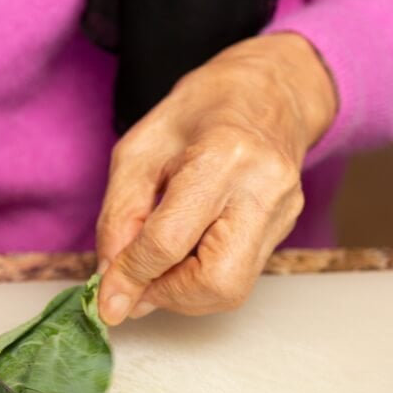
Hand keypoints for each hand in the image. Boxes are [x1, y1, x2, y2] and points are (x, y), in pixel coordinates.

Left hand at [95, 32, 336, 325]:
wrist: (268, 92)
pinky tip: (187, 251)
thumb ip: (120, 217)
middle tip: (138, 282)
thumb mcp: (139, 151)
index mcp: (224, 157)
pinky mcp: (286, 229)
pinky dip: (201, 277)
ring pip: (230, 290)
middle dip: (168, 294)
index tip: (106, 300)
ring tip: (160, 263)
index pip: (169, 241)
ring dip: (183, 292)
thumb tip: (112, 280)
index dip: (131, 276)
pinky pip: (239, 276)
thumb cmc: (198, 113)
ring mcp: (282, 214)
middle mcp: (262, 191)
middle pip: (215, 282)